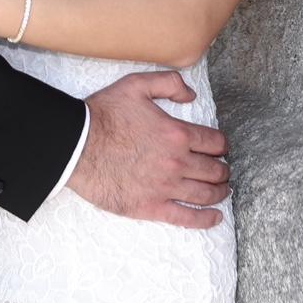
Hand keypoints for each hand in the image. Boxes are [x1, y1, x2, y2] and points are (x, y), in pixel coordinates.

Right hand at [66, 71, 229, 229]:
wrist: (78, 145)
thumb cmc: (104, 114)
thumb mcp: (136, 85)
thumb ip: (169, 83)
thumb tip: (191, 95)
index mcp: (176, 133)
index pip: (214, 142)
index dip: (222, 144)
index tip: (221, 147)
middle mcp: (177, 162)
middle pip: (214, 170)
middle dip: (223, 169)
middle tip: (224, 170)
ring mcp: (166, 187)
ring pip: (205, 194)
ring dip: (219, 192)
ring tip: (223, 191)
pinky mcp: (152, 207)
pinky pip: (187, 218)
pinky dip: (206, 219)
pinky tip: (215, 217)